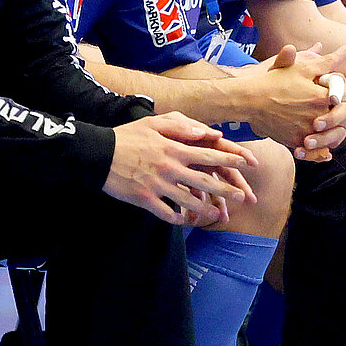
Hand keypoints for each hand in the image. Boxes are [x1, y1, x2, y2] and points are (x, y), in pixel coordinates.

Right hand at [104, 113, 257, 225]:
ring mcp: (158, 185)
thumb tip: (207, 132)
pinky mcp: (145, 200)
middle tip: (242, 197)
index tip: (247, 164)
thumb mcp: (153, 123)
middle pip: (204, 181)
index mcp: (173, 148)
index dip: (230, 160)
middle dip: (226, 190)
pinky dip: (179, 219)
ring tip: (218, 214)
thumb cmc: (127, 136)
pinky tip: (187, 221)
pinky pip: (167, 214)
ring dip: (206, 209)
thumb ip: (181, 126)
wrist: (97, 154)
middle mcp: (169, 168)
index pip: (208, 155)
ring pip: (188, 202)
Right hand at [243, 42, 345, 159]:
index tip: (331, 90)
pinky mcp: (297, 143)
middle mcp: (318, 117)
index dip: (340, 92)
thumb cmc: (275, 82)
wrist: (250, 101)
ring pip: (330, 134)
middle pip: (340, 116)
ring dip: (330, 128)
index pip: (345, 96)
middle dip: (337, 110)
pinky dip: (319, 147)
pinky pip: (315, 149)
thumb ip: (327, 62)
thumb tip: (345, 49)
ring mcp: (307, 132)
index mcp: (322, 98)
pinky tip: (316, 139)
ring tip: (320, 120)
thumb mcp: (302, 68)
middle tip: (328, 105)